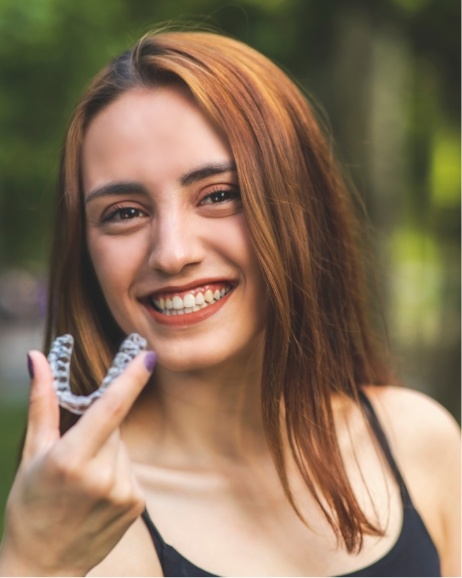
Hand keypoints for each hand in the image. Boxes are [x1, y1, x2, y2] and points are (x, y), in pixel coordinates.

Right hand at [0, 348, 155, 576]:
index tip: (149, 355)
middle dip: (99, 430)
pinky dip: (117, 472)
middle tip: (75, 455)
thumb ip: (41, 402)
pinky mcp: (137, 504)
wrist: (42, 567)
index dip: (132, 379)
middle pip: (115, 427)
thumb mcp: (31, 452)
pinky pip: (130, 469)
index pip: (111, 408)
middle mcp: (102, 476)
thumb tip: (37, 357)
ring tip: (84, 482)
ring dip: (108, 453)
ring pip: (123, 448)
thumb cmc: (29, 505)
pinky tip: (97, 494)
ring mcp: (123, 492)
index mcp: (71, 459)